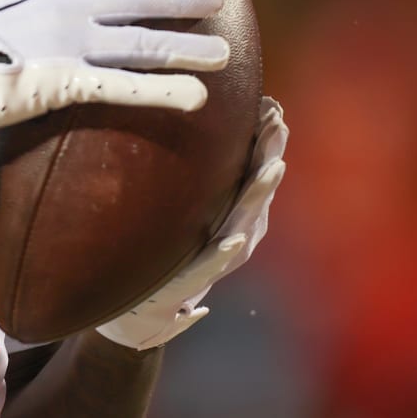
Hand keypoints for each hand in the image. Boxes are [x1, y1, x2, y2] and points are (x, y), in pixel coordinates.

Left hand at [96, 96, 288, 350]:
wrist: (139, 311)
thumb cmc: (164, 252)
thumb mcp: (182, 210)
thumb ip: (195, 177)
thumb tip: (194, 118)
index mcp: (231, 215)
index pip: (252, 170)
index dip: (265, 141)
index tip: (271, 106)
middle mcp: (233, 236)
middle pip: (254, 191)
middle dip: (268, 156)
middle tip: (277, 122)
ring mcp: (214, 261)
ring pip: (242, 224)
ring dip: (257, 196)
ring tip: (270, 168)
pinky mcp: (186, 286)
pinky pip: (209, 266)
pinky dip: (223, 252)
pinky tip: (234, 237)